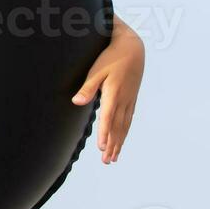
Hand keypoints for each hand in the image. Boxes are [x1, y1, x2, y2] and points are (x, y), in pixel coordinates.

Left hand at [71, 14, 144, 163]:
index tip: (101, 148)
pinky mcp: (132, 97)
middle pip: (117, 127)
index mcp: (114, 94)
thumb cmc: (110, 57)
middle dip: (112, 145)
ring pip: (124, 125)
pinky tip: (122, 138)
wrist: (132, 47)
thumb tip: (76, 102)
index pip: (108, 119)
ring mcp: (130, 99)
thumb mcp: (96, 70)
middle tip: (107, 161)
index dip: (104, 134)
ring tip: (114, 157)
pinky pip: (129, 118)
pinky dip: (125, 131)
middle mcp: (124, 100)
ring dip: (119, 141)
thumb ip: (87, 87)